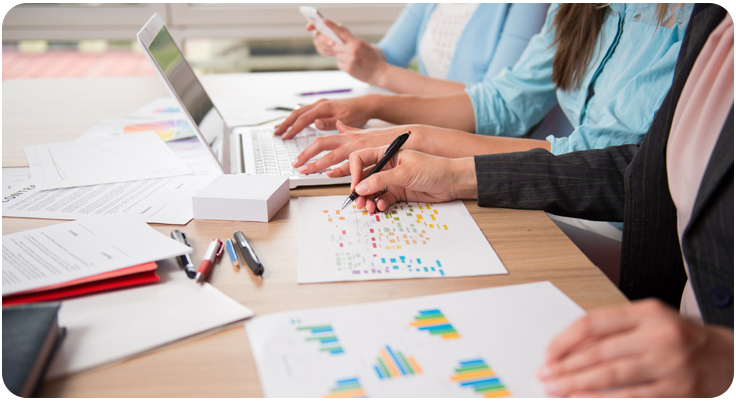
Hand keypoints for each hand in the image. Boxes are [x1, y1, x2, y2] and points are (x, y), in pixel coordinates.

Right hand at [273, 95, 377, 138]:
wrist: (365, 104)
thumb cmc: (357, 113)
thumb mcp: (346, 120)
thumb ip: (330, 123)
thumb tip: (315, 123)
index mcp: (324, 107)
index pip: (304, 118)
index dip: (293, 128)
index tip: (285, 137)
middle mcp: (320, 104)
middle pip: (298, 113)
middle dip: (286, 124)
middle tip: (276, 133)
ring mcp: (320, 104)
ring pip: (300, 111)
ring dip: (289, 120)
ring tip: (279, 128)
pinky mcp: (322, 107)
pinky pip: (305, 112)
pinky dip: (296, 118)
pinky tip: (292, 123)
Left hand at [294, 121, 414, 173]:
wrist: (409, 136)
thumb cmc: (386, 138)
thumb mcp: (364, 132)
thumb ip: (349, 130)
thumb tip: (336, 125)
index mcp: (348, 136)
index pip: (322, 140)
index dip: (308, 149)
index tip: (298, 159)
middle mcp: (350, 140)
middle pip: (322, 145)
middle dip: (306, 155)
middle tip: (296, 165)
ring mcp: (359, 148)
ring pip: (333, 155)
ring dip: (318, 164)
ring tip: (306, 171)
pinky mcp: (369, 157)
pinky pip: (352, 164)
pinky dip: (340, 169)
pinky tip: (330, 174)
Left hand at [307, 19, 387, 84]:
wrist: (379, 73)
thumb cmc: (372, 58)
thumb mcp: (364, 45)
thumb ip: (352, 41)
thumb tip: (340, 37)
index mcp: (356, 42)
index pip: (341, 32)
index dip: (331, 26)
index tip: (324, 21)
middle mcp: (352, 50)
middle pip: (334, 45)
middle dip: (335, 46)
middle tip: (342, 48)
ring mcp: (349, 60)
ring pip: (337, 55)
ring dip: (341, 56)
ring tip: (353, 59)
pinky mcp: (348, 68)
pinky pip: (339, 63)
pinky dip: (343, 64)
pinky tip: (352, 65)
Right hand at [347, 147, 476, 213]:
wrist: (452, 182)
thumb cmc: (433, 169)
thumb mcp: (405, 172)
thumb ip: (381, 179)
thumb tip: (360, 187)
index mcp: (387, 154)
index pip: (361, 159)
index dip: (354, 172)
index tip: (355, 186)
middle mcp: (387, 166)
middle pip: (364, 177)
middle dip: (359, 190)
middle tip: (359, 203)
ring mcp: (392, 180)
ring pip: (372, 190)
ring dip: (368, 200)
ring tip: (369, 208)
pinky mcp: (399, 192)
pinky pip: (383, 199)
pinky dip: (380, 204)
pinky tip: (382, 207)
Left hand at [538, 299, 733, 396]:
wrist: (727, 358)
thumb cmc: (679, 337)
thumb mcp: (649, 321)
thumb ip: (614, 330)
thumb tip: (568, 348)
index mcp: (647, 312)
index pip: (594, 324)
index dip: (565, 340)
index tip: (548, 354)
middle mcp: (658, 336)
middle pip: (599, 352)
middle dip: (566, 367)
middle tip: (544, 376)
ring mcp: (668, 364)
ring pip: (611, 376)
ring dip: (577, 385)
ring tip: (556, 389)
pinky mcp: (677, 390)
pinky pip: (631, 397)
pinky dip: (603, 400)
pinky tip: (584, 400)